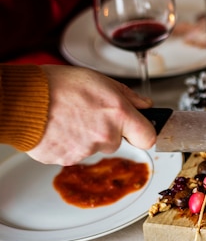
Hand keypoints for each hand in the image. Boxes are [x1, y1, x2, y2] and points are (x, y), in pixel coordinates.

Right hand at [27, 66, 156, 165]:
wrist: (22, 99)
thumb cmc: (59, 85)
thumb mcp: (101, 81)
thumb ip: (128, 96)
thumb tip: (145, 105)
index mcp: (119, 115)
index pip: (148, 137)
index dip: (143, 133)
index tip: (138, 129)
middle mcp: (106, 136)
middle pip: (116, 142)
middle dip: (106, 131)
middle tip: (88, 113)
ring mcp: (86, 151)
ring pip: (93, 148)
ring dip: (85, 137)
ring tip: (68, 117)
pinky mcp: (66, 160)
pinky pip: (73, 154)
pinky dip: (67, 144)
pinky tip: (58, 127)